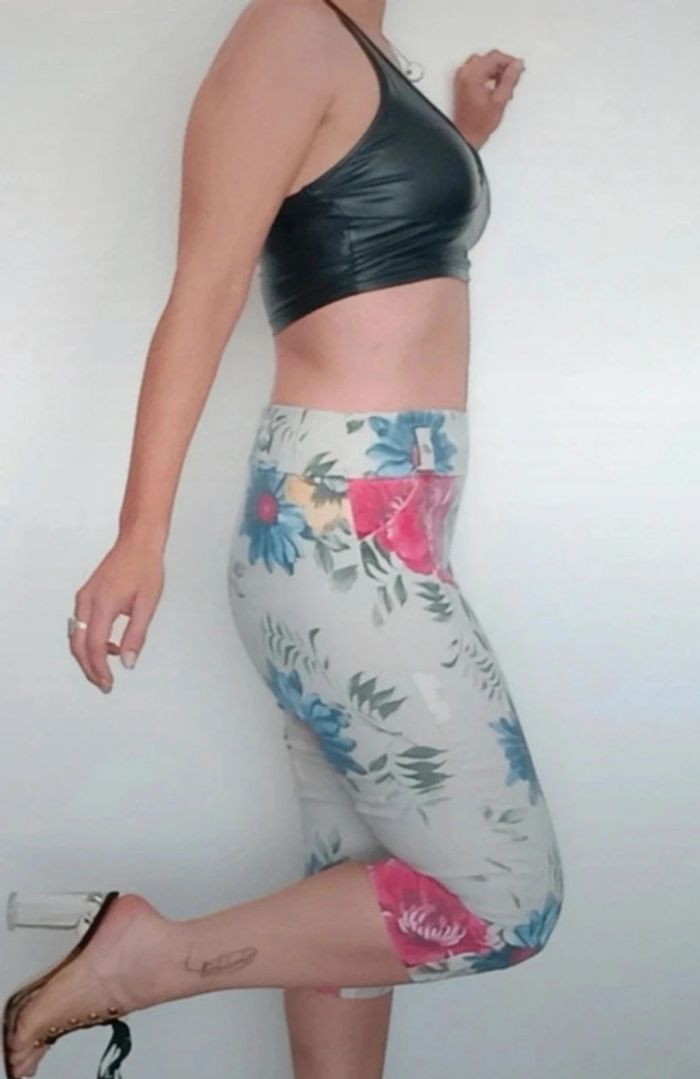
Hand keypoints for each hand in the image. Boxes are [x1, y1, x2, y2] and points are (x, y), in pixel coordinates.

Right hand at [69, 533, 164, 692]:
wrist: (137, 542)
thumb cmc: (144, 567)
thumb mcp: (147, 604)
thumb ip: (137, 635)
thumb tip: (129, 661)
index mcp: (102, 604)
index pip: (93, 646)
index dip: (99, 669)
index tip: (108, 683)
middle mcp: (86, 601)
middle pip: (78, 644)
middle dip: (89, 667)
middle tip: (104, 683)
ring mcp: (84, 597)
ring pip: (76, 635)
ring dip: (88, 655)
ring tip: (108, 668)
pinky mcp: (87, 595)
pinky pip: (80, 624)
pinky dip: (89, 640)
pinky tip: (110, 645)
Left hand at [452, 50, 525, 147]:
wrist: (466, 137)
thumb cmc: (478, 124)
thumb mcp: (500, 100)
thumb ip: (510, 79)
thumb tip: (518, 65)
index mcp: (472, 75)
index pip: (494, 57)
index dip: (509, 61)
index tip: (518, 68)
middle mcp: (464, 74)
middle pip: (488, 59)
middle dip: (502, 66)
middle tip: (513, 77)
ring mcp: (461, 79)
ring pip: (482, 64)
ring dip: (495, 71)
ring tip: (504, 86)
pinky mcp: (461, 85)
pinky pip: (476, 72)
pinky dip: (487, 76)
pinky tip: (495, 87)